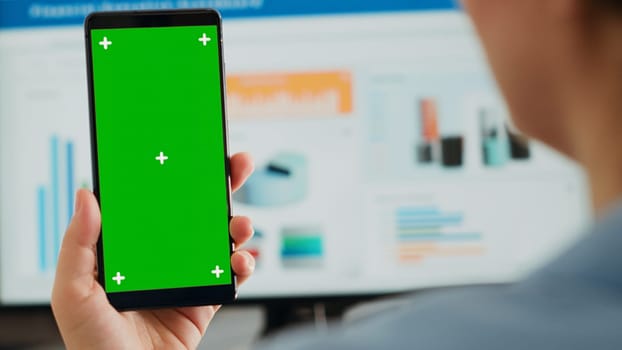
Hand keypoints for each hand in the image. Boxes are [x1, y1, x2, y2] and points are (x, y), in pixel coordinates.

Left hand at [52, 153, 254, 349]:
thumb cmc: (93, 345)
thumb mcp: (73, 292)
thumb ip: (78, 244)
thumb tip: (86, 194)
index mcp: (131, 248)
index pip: (155, 202)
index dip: (175, 175)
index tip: (191, 150)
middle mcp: (162, 257)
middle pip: (196, 212)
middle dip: (220, 185)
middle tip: (238, 164)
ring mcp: (187, 276)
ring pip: (219, 239)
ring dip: (237, 224)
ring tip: (240, 225)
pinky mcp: (205, 300)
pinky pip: (232, 275)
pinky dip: (245, 263)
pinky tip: (243, 260)